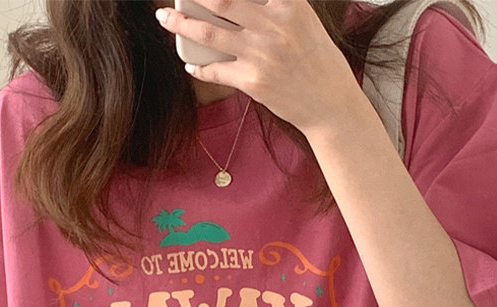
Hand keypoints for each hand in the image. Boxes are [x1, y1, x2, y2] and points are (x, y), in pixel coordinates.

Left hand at [155, 0, 360, 132]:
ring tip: (164, 17)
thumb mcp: (305, 20)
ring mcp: (261, 54)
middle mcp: (273, 25)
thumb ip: (277, 5)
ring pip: (208, 33)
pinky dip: (198, 68)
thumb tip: (241, 4)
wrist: (331, 106)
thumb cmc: (320, 63)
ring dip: (180, 23)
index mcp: (290, 4)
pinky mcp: (253, 81)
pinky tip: (190, 66)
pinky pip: (215, 70)